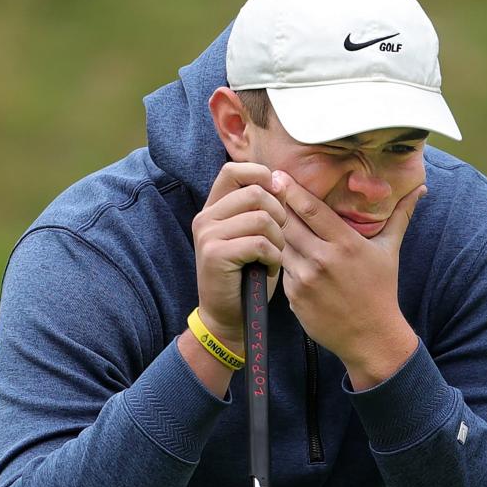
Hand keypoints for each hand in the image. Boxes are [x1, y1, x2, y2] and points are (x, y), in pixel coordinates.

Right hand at [192, 163, 286, 347]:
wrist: (228, 317)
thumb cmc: (247, 276)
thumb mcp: (256, 235)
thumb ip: (265, 207)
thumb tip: (281, 179)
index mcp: (214, 208)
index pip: (234, 170)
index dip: (261, 177)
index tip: (277, 199)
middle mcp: (206, 217)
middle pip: (255, 193)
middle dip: (278, 215)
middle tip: (279, 239)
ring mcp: (207, 234)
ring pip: (260, 219)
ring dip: (278, 240)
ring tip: (273, 257)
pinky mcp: (215, 254)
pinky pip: (259, 243)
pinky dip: (273, 258)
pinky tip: (268, 269)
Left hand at [275, 171, 425, 372]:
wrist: (370, 337)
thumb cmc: (380, 291)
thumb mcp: (389, 251)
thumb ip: (400, 216)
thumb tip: (421, 189)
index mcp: (346, 244)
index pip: (311, 209)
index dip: (291, 189)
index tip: (277, 174)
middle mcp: (323, 260)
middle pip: (288, 223)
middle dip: (275, 207)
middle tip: (263, 192)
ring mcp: (306, 280)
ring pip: (280, 246)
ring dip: (274, 234)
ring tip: (266, 221)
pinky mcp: (294, 298)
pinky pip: (281, 271)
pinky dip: (281, 262)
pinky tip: (279, 254)